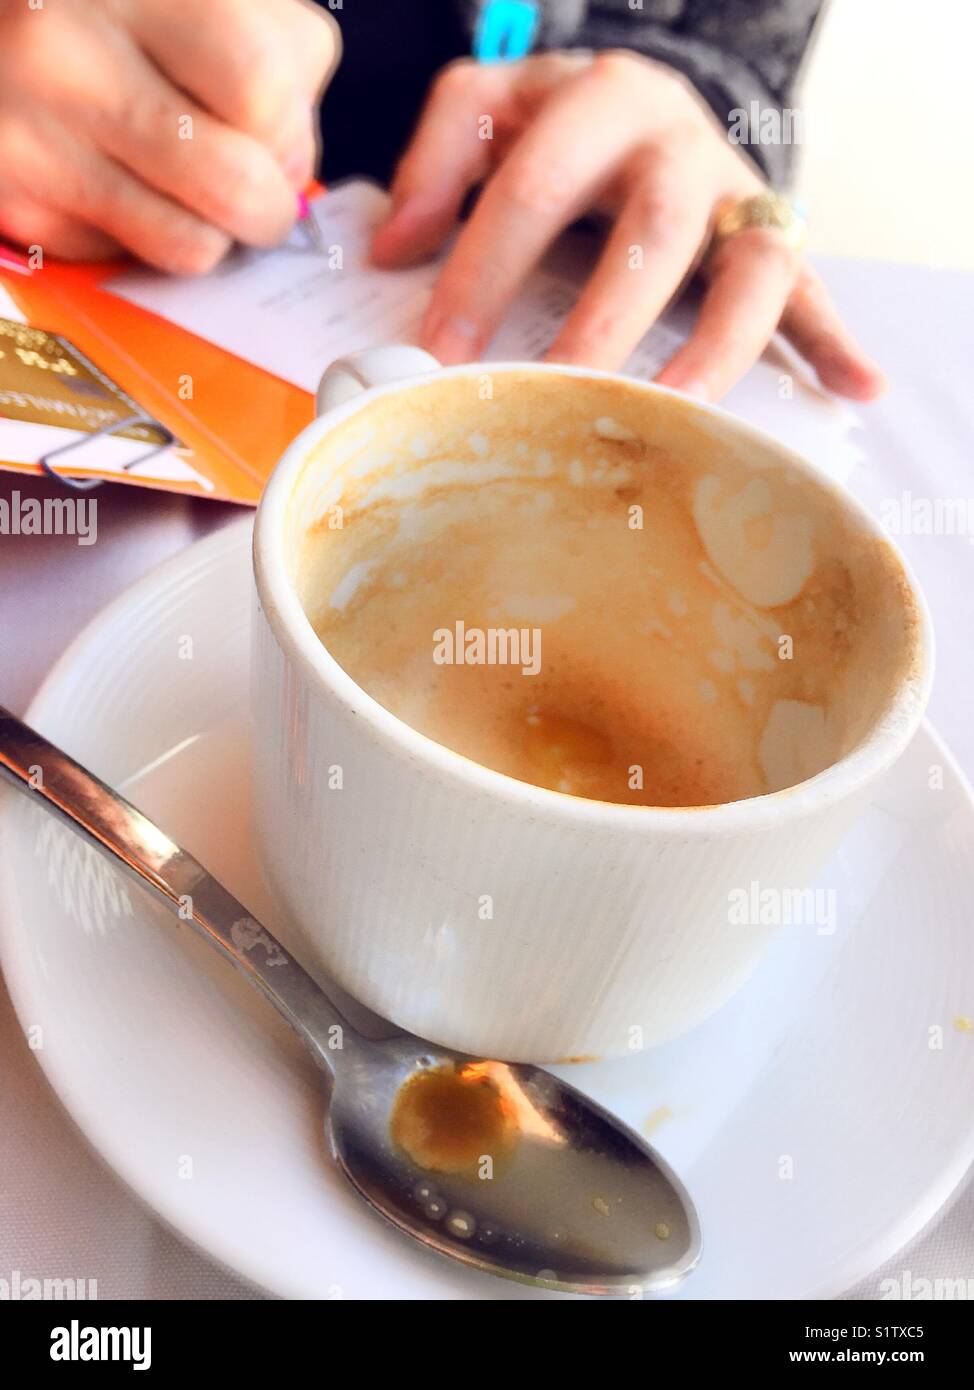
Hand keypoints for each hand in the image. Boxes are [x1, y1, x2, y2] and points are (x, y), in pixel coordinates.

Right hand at [0, 0, 338, 271]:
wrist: (7, 22)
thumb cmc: (121, 6)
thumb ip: (278, 54)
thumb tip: (293, 166)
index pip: (263, 92)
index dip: (290, 129)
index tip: (272, 125)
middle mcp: (72, 51)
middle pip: (236, 185)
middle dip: (268, 205)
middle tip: (253, 185)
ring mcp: (36, 133)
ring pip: (191, 246)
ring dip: (214, 234)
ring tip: (189, 189)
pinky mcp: (16, 198)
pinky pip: (128, 258)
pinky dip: (145, 235)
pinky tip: (122, 181)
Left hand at [372, 51, 883, 401]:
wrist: (650, 103)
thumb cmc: (562, 123)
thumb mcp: (493, 109)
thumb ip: (437, 159)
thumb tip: (393, 250)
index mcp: (601, 100)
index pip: (535, 185)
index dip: (485, 271)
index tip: (441, 355)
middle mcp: (680, 142)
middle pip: (649, 232)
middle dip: (596, 324)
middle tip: (551, 400)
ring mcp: (737, 194)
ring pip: (746, 270)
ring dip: (716, 350)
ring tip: (680, 418)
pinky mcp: (775, 237)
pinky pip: (811, 289)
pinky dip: (834, 339)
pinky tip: (854, 386)